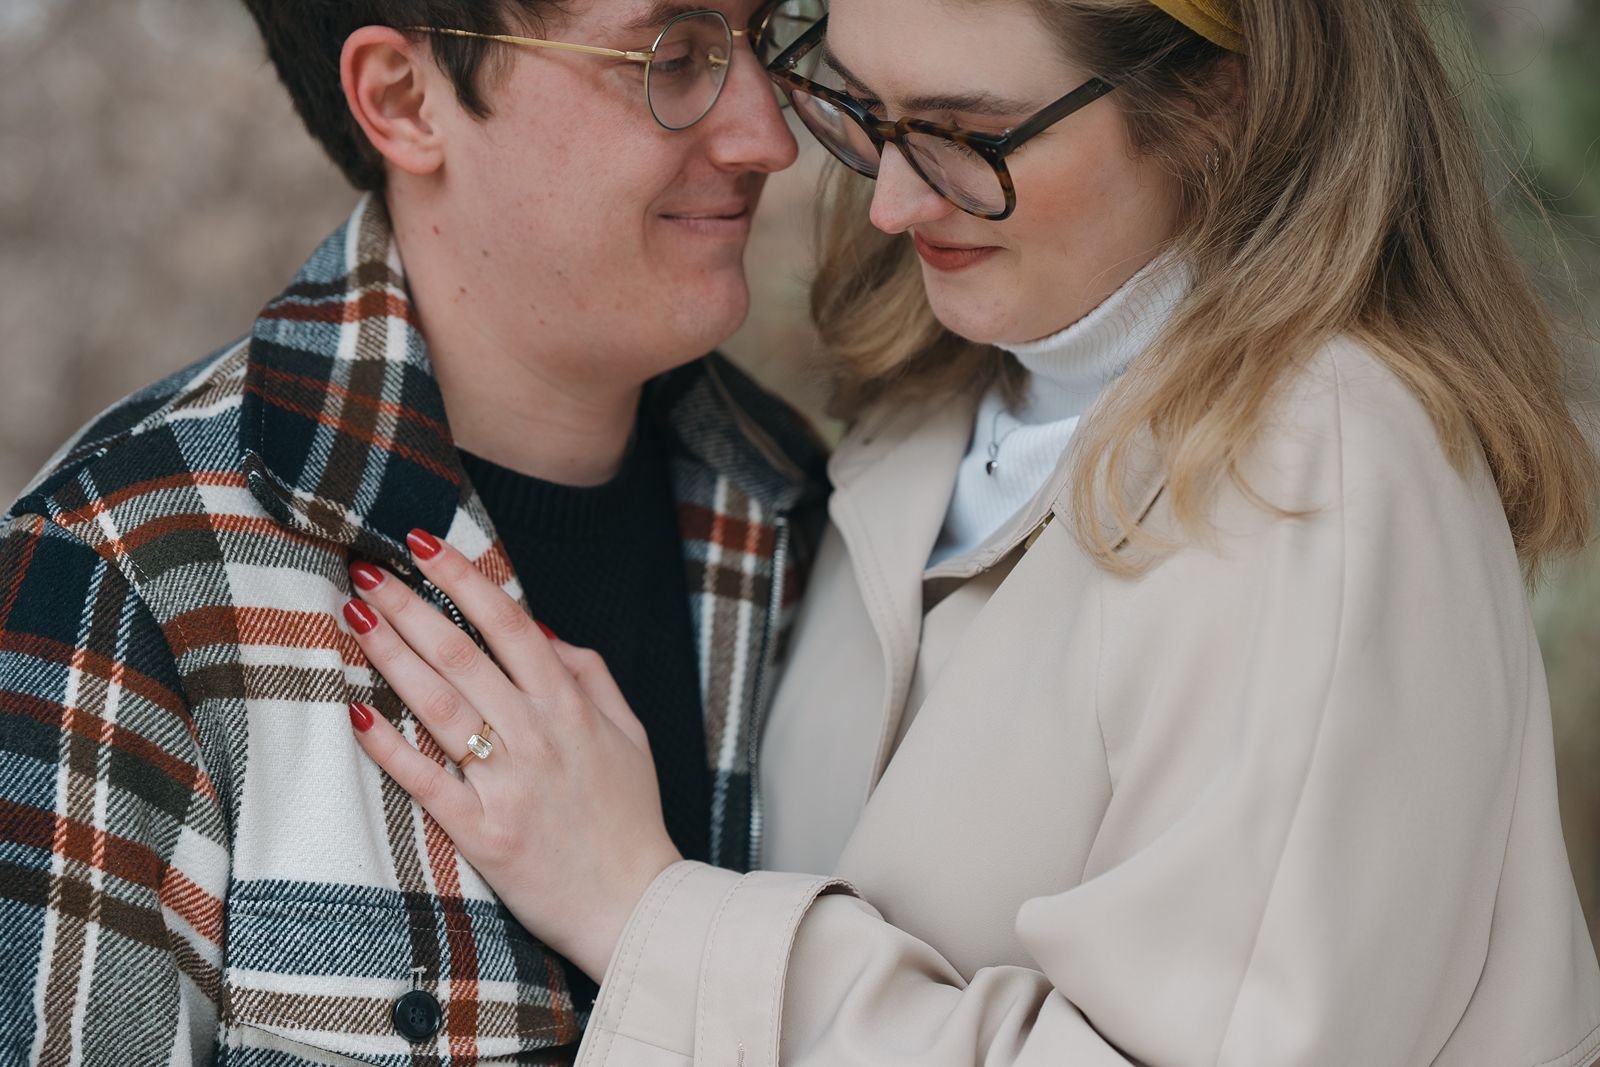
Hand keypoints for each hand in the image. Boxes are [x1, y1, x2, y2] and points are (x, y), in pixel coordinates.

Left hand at [342, 529, 682, 981]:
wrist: (634, 904)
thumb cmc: (629, 817)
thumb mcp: (630, 733)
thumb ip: (591, 675)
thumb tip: (542, 631)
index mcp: (571, 705)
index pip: (508, 623)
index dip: (462, 578)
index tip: (423, 544)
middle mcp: (537, 734)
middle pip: (461, 654)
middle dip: (409, 605)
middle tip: (366, 571)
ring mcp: (508, 784)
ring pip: (438, 705)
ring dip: (391, 656)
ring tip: (354, 616)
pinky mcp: (483, 832)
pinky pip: (426, 782)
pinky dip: (389, 747)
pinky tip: (356, 712)